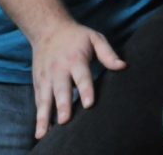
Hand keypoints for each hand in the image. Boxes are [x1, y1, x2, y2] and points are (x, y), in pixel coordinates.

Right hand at [31, 20, 126, 138]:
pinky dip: (39, 115)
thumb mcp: (94, 38)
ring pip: (45, 98)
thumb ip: (108, 53)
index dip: (85, 90)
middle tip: (65, 120)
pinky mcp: (38, 83)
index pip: (82, 76)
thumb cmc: (76, 36)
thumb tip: (123, 66)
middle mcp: (59, 70)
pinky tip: (41, 131)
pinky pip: (39, 101)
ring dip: (44, 116)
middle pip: (61, 89)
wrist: (48, 29)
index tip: (89, 103)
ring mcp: (46, 77)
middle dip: (63, 105)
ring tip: (44, 132)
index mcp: (75, 59)